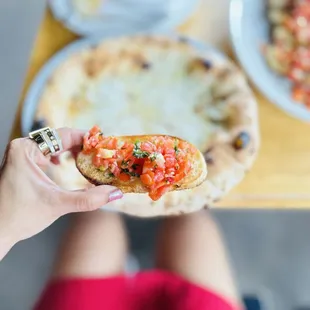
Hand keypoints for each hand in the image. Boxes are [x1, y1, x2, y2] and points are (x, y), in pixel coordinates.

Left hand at [0, 128, 122, 259]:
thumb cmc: (19, 217)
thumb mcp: (57, 205)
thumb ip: (89, 199)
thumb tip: (115, 193)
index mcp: (25, 150)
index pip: (64, 135)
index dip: (87, 139)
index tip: (105, 145)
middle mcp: (22, 147)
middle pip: (60, 137)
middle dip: (83, 146)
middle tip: (102, 154)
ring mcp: (22, 154)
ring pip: (55, 144)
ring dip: (74, 150)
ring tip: (90, 158)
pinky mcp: (24, 162)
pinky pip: (48, 151)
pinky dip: (63, 155)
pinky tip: (68, 163)